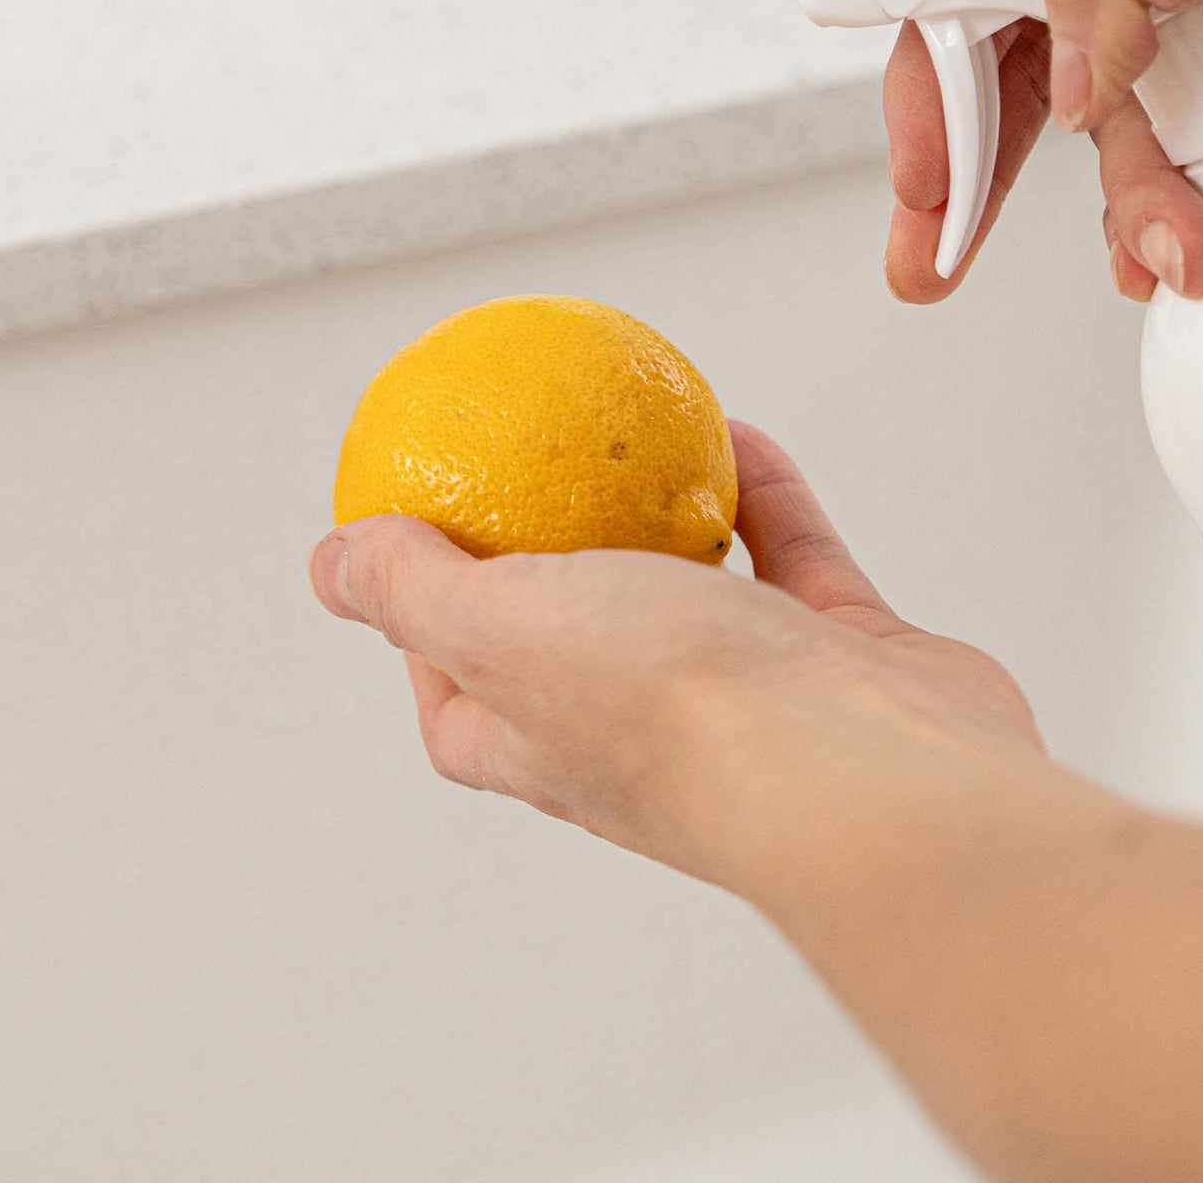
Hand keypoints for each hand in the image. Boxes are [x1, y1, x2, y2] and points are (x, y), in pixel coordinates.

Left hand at [308, 422, 1039, 891]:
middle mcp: (643, 730)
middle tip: (529, 466)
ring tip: (634, 437)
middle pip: (574, 639)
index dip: (426, 632)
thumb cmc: (677, 713)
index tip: (418, 543)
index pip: (457, 700)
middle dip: (550, 563)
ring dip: (664, 519)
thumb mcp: (500, 631)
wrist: (872, 771)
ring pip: (694, 591)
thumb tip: (331, 565)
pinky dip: (763, 494)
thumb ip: (414, 592)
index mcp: (546, 743)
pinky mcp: (839, 659)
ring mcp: (750, 697)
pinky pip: (792, 555)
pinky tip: (736, 432)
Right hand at [884, 0, 1202, 305]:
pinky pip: (1193, 183)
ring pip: (1116, 143)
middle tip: (934, 260)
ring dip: (1116, 215)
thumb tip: (1068, 84)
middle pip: (1031, 66)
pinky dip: (1172, 230)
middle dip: (972, 168)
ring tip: (1170, 262)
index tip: (928, 176)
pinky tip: (1185, 264)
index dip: (942, 71)